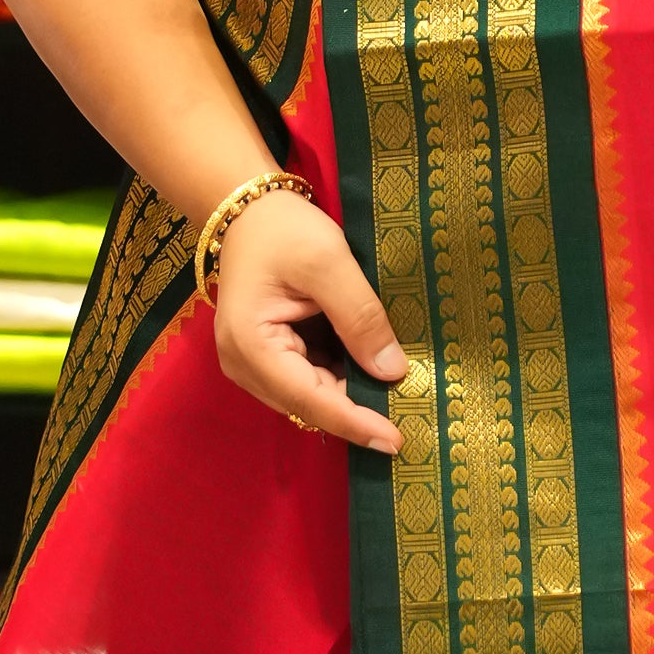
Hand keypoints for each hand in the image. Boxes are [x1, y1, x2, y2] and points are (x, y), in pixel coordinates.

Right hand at [210, 190, 407, 452]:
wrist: (250, 211)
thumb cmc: (284, 230)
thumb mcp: (328, 262)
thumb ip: (360, 317)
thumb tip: (392, 372)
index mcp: (250, 345)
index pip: (309, 398)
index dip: (354, 422)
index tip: (396, 442)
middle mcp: (243, 365)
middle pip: (308, 405)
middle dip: (356, 411)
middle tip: (409, 416)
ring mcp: (252, 364)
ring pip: (310, 397)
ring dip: (350, 396)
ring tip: (396, 394)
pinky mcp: (267, 357)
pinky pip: (308, 380)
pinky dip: (340, 378)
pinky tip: (371, 370)